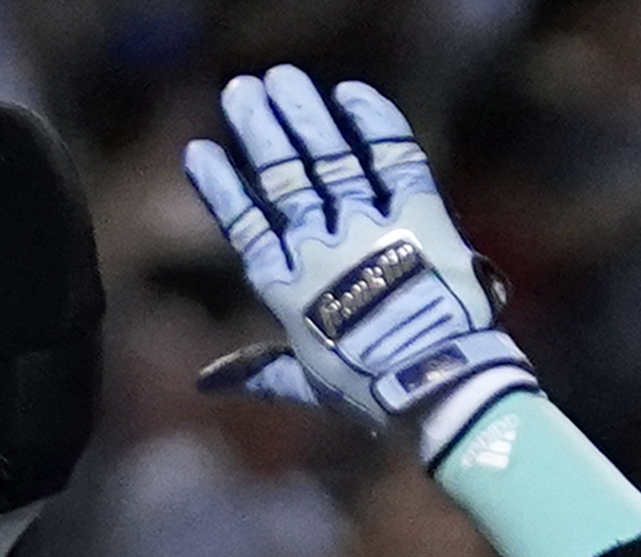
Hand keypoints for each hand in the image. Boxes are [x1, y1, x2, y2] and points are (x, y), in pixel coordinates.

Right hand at [183, 69, 536, 462]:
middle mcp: (321, 249)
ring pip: (328, 159)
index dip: (222, 188)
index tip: (199, 150)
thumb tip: (207, 384)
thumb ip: (262, 373)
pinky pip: (393, 158)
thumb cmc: (373, 393)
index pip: (245, 225)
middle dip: (260, 129)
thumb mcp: (310, 385)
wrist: (440, 387)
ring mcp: (369, 227)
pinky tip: (352, 94)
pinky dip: (375, 123)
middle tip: (242, 89)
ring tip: (283, 80)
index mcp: (287, 289)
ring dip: (304, 115)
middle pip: (283, 177)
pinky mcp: (419, 216)